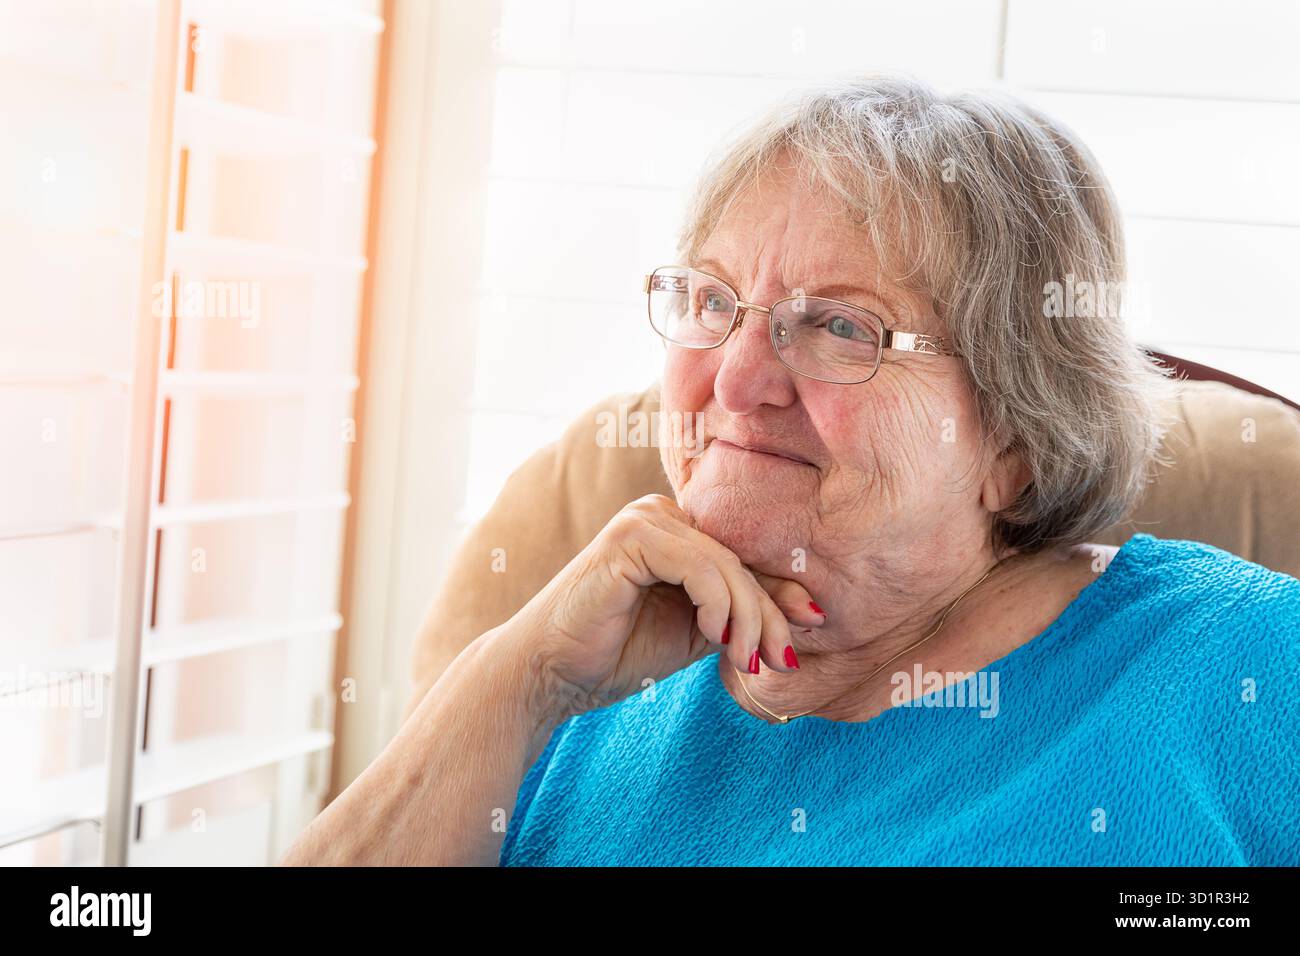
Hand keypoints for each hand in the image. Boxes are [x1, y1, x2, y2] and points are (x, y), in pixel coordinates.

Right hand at [502, 493, 826, 718]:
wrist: (551, 674)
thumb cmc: (617, 653)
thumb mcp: (697, 633)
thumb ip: (741, 615)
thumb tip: (812, 612)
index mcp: (677, 531)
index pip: (742, 561)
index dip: (779, 597)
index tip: (806, 635)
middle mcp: (662, 513)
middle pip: (739, 563)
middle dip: (768, 617)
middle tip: (779, 663)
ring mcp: (644, 518)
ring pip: (725, 567)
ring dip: (747, 620)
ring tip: (746, 662)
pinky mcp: (630, 535)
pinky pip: (698, 566)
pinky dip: (716, 605)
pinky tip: (713, 637)